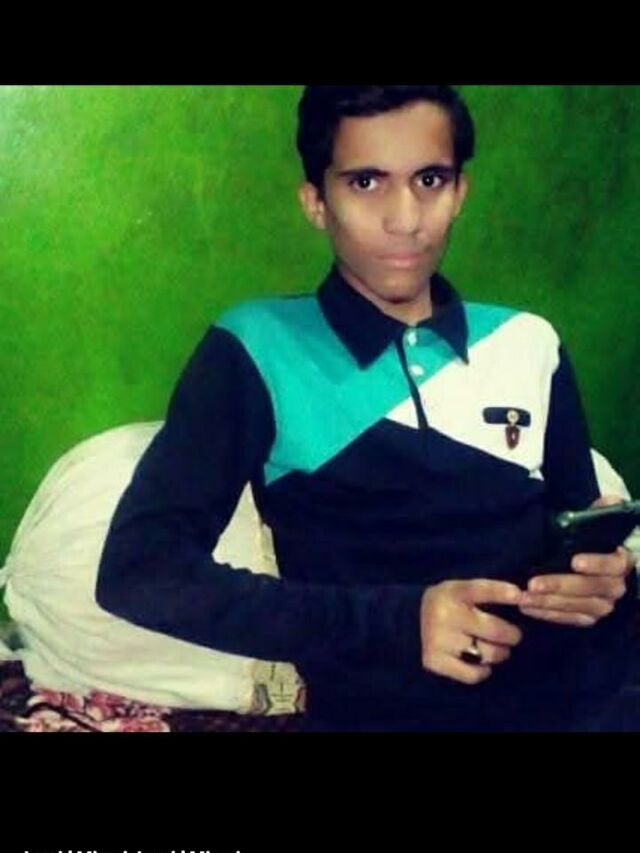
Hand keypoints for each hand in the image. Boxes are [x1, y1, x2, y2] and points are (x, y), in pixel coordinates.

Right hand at [420, 579, 522, 684]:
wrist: (410, 621)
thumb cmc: (448, 605)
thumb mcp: (462, 590)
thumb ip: (488, 594)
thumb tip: (522, 599)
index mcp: (454, 592)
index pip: (481, 590)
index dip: (501, 592)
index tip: (519, 596)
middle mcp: (446, 615)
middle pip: (494, 630)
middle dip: (512, 635)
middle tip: (514, 636)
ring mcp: (439, 639)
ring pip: (488, 654)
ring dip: (500, 653)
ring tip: (497, 649)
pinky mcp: (435, 661)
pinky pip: (472, 674)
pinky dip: (483, 671)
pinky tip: (481, 663)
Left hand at [520, 495, 636, 627]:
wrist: (592, 566)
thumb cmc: (590, 542)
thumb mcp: (595, 523)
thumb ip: (601, 512)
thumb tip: (609, 500)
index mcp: (620, 561)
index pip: (613, 564)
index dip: (596, 563)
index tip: (574, 561)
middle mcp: (616, 587)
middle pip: (590, 589)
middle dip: (560, 586)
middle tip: (533, 584)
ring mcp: (603, 606)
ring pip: (577, 607)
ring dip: (548, 603)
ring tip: (523, 598)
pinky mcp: (589, 618)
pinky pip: (569, 620)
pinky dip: (548, 615)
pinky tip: (528, 608)